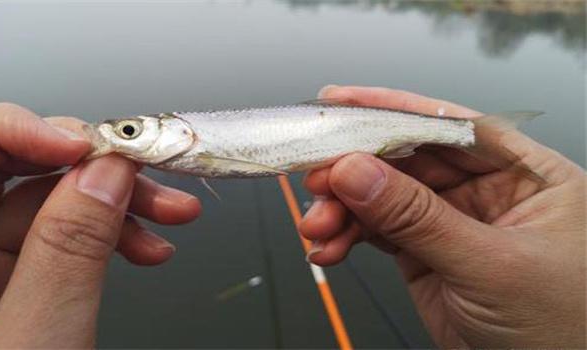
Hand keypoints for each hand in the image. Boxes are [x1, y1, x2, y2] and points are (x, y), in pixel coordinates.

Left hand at [0, 103, 200, 347]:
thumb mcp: (39, 334)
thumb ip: (69, 249)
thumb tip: (108, 174)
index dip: (34, 129)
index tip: (95, 147)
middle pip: (29, 170)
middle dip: (103, 170)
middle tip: (154, 176)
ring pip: (61, 203)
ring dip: (124, 204)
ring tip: (173, 215)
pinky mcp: (28, 279)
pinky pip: (73, 237)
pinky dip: (117, 236)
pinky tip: (150, 246)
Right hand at [300, 86, 585, 347]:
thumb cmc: (564, 328)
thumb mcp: (491, 266)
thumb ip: (419, 218)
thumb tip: (356, 171)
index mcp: (526, 174)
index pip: (452, 126)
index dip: (393, 109)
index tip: (341, 102)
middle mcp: (487, 191)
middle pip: (407, 161)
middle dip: (355, 169)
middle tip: (316, 175)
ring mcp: (451, 223)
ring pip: (383, 198)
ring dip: (343, 210)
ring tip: (317, 226)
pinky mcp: (425, 254)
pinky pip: (377, 233)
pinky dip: (347, 238)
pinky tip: (328, 248)